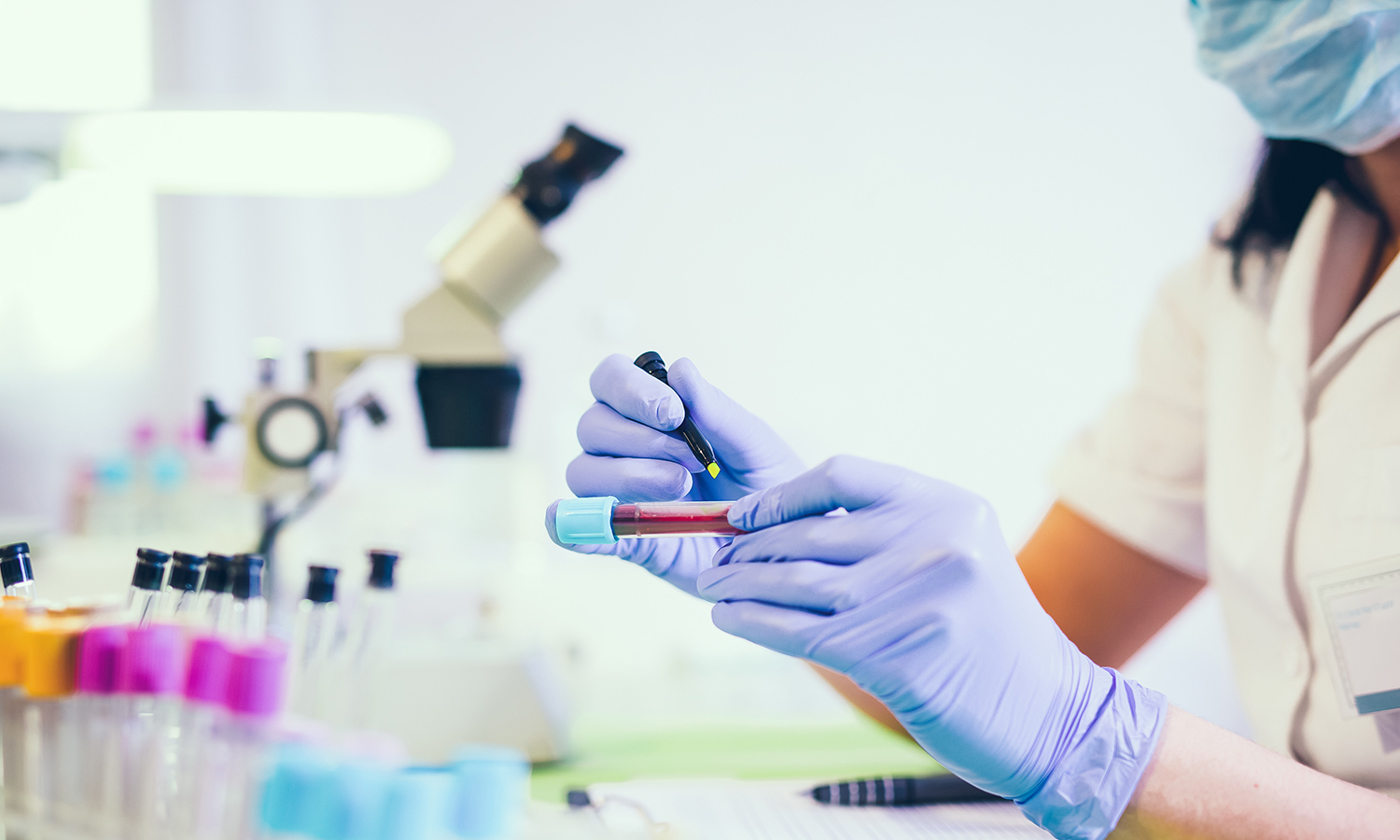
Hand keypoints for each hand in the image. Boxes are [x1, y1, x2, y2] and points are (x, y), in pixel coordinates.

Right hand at [547, 354, 803, 595]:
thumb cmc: (768, 483)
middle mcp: (626, 446)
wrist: (782, 544)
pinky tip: (586, 530)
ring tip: (680, 489)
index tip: (674, 415)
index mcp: (653, 411)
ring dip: (628, 476)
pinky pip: (579, 528)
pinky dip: (574, 526)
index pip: (610, 379)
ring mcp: (620, 492)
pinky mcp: (622, 538)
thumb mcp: (755, 445)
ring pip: (583, 471)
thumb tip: (680, 368)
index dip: (630, 390)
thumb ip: (717, 411)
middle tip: (694, 462)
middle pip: (592, 424)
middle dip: (640, 439)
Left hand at [696, 456, 1165, 839]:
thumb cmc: (987, 638)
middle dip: (752, 549)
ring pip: (802, 584)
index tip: (743, 516)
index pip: (843, 474)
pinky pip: (805, 633)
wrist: (1049, 713)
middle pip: (814, 533)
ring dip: (744, 586)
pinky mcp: (901, 655)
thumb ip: (886, 536)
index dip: (783, 494)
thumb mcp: (954, 560)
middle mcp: (936, 541)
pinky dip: (756, 624)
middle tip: (715, 560)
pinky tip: (728, 620)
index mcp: (947, 504)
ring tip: (712, 588)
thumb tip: (782, 529)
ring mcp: (920, 597)